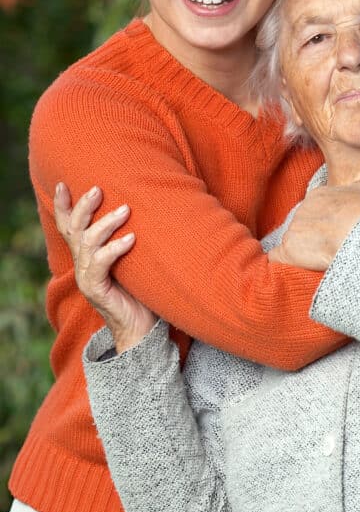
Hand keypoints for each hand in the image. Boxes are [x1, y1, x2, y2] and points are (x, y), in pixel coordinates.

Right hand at [54, 183, 157, 351]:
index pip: (68, 226)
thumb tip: (146, 205)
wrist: (141, 328)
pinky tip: (131, 239)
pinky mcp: (96, 290)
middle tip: (98, 189)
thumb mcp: (134, 258)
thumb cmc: (141, 288)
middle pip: (73, 229)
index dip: (62, 206)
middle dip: (84, 207)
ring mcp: (87, 277)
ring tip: (126, 210)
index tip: (63, 183)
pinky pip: (100, 264)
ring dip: (106, 223)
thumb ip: (130, 235)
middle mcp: (82, 263)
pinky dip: (115, 248)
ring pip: (87, 242)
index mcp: (87, 254)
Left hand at [269, 181, 359, 269]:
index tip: (333, 231)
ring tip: (319, 262)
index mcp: (319, 195)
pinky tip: (288, 269)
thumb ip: (354, 191)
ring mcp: (293, 229)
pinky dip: (281, 263)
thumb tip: (354, 198)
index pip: (315, 207)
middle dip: (313, 236)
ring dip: (302, 252)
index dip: (324, 221)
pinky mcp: (288, 250)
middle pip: (303, 225)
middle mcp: (302, 208)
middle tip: (329, 248)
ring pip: (292, 241)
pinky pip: (276, 258)